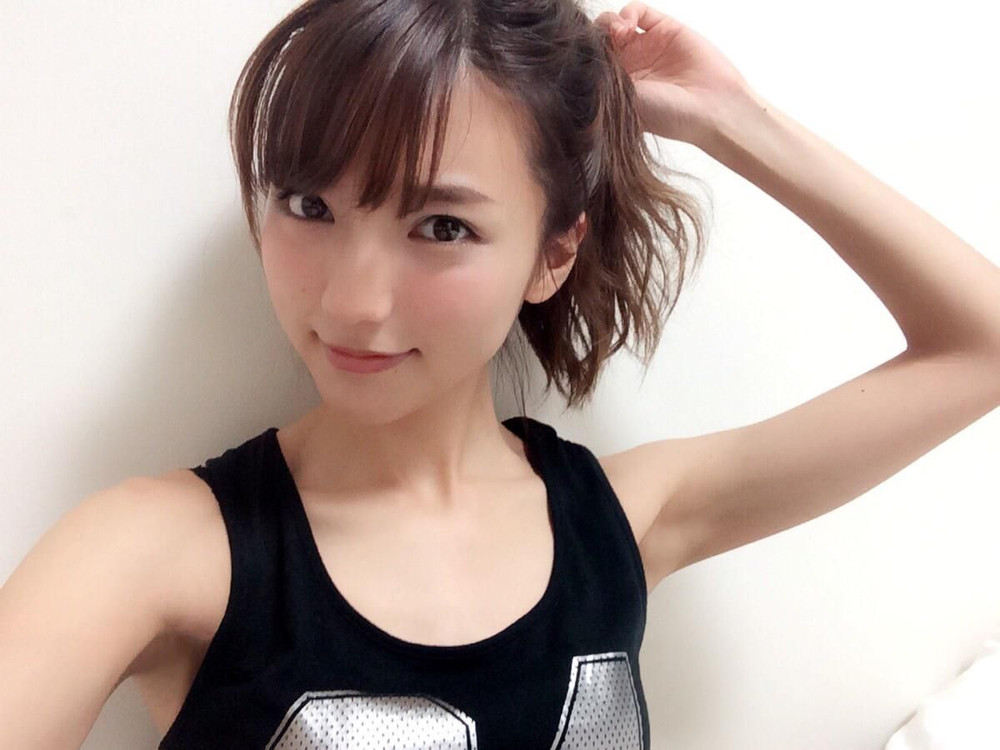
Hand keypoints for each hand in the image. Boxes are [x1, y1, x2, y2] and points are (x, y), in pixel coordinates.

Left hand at [594, 2, 756, 144]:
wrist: (711, 108)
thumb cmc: (667, 115)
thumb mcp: (622, 102)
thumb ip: (600, 78)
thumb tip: (578, 60)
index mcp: (616, 87)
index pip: (590, 61)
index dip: (583, 54)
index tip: (583, 56)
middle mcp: (630, 65)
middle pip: (599, 39)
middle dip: (594, 37)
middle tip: (600, 44)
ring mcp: (646, 46)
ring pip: (615, 22)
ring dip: (609, 23)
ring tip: (618, 35)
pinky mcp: (665, 29)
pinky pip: (638, 11)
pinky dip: (628, 12)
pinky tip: (627, 26)